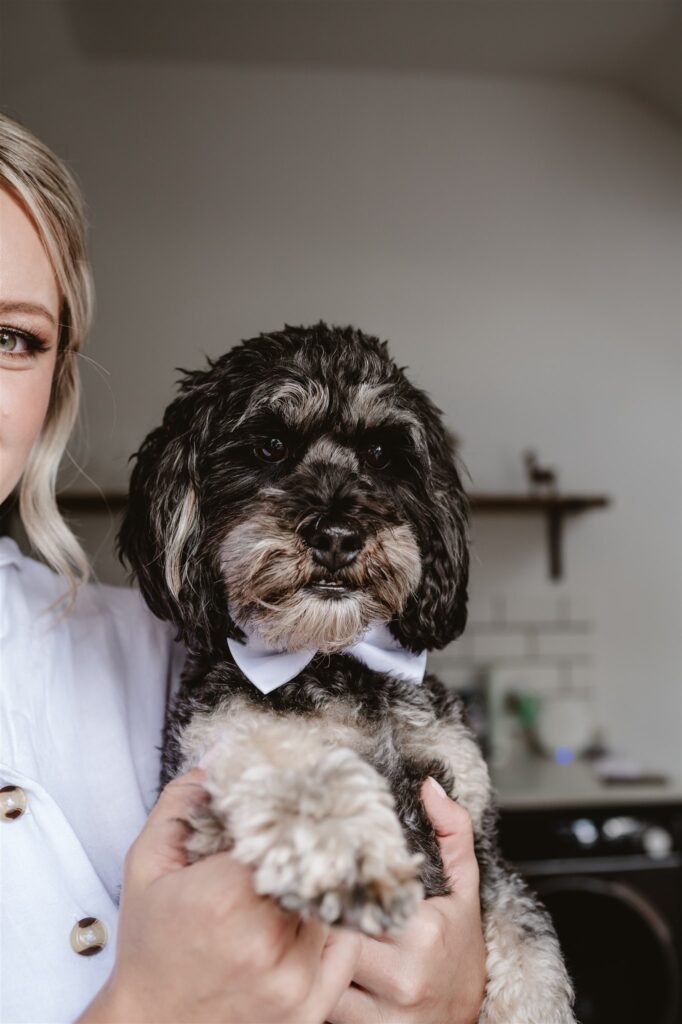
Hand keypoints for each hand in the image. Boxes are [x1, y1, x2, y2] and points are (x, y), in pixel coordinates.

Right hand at [78, 769, 360, 1023]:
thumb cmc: (150, 948)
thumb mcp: (148, 865)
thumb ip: (183, 803)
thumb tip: (222, 757)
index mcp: (225, 898)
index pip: (285, 830)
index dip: (290, 812)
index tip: (292, 801)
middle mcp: (265, 941)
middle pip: (314, 865)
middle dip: (305, 848)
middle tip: (296, 837)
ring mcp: (292, 981)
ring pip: (332, 904)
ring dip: (317, 887)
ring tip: (290, 882)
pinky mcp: (309, 1010)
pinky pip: (344, 948)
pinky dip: (331, 927)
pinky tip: (304, 918)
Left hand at [328, 777, 486, 1023]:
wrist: (469, 1017)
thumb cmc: (460, 949)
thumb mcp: (464, 889)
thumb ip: (451, 833)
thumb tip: (429, 787)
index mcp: (423, 932)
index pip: (357, 895)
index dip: (333, 883)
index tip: (320, 870)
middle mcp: (404, 976)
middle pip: (333, 934)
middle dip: (318, 917)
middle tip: (306, 898)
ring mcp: (385, 1014)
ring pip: (321, 973)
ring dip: (311, 955)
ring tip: (308, 934)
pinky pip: (325, 1008)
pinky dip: (316, 988)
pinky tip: (316, 971)